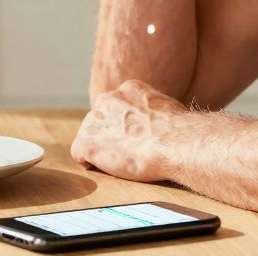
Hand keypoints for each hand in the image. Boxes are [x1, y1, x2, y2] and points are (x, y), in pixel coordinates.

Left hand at [70, 80, 188, 182]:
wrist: (173, 143)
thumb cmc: (178, 131)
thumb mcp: (167, 108)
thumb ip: (152, 110)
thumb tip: (157, 122)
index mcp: (129, 89)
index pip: (117, 106)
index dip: (124, 124)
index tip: (133, 136)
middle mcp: (108, 99)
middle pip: (101, 120)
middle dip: (110, 135)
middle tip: (128, 151)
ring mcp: (95, 120)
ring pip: (90, 136)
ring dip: (101, 149)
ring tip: (123, 161)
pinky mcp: (87, 142)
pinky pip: (80, 154)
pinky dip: (90, 162)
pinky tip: (106, 167)